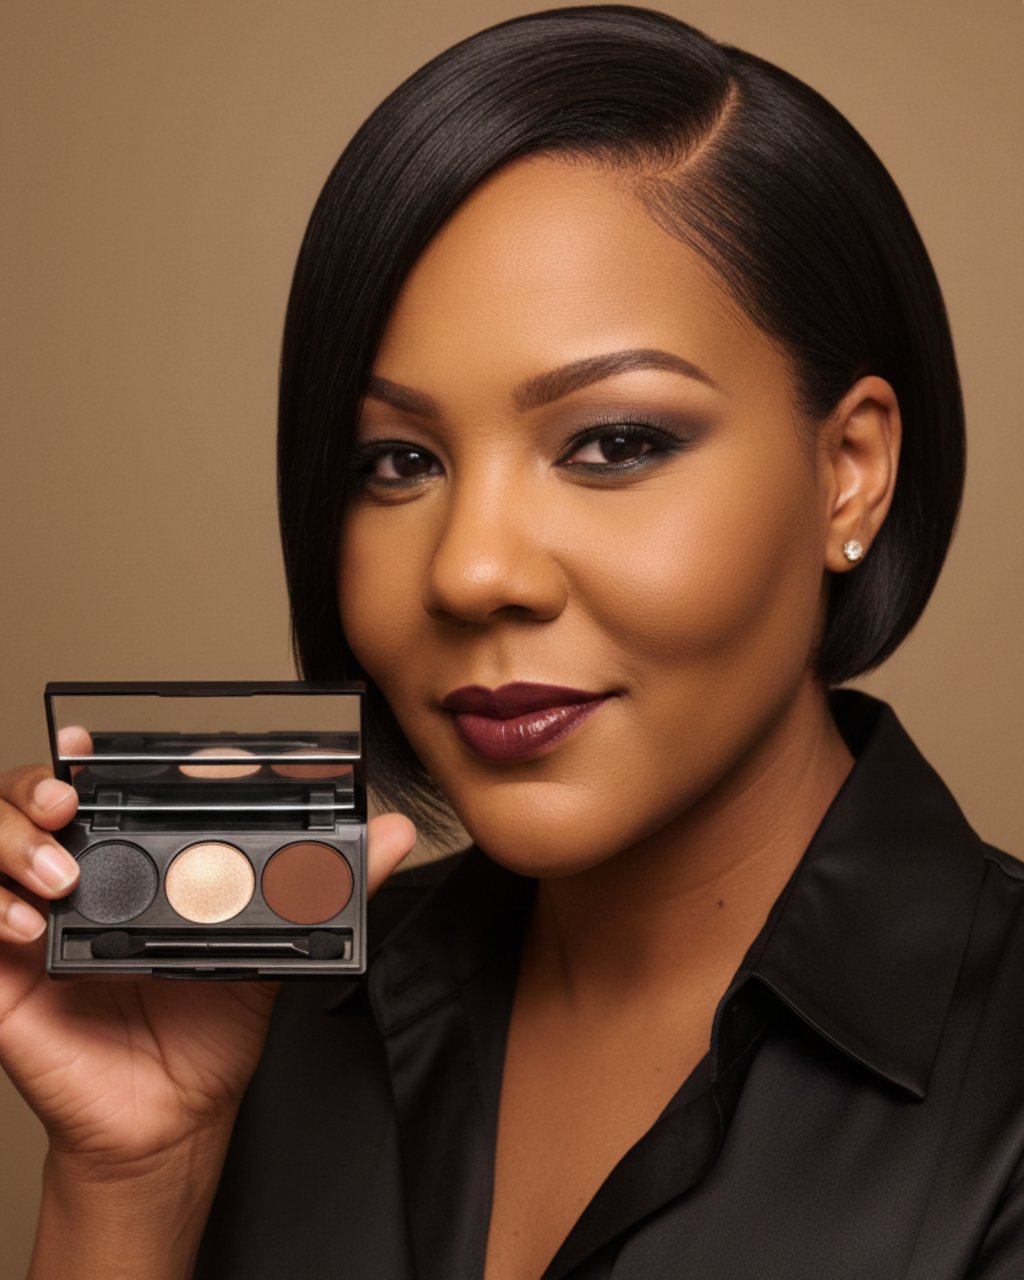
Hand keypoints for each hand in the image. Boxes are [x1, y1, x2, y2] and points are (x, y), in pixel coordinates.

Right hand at [0, 727, 416, 1175]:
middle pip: (30, 798)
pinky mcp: (5, 972)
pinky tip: (29, 924)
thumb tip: (392, 834)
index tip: (97, 741)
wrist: (171, 1120)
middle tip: (71, 798)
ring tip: (59, 869)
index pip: (104, 785)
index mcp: (136, 859)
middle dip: (39, 782)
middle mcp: (79, 876)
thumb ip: (327, 884)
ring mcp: (35, 917)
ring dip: (12, 838)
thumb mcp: (274, 945)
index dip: (93, 756)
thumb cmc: (214, 1028)